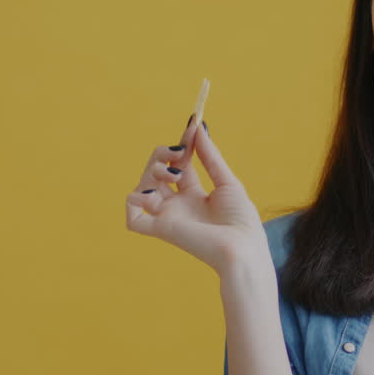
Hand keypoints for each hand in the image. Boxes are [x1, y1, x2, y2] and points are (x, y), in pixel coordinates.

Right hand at [125, 114, 266, 274]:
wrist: (242, 249)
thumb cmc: (240, 221)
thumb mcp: (226, 182)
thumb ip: (210, 156)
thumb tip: (198, 128)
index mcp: (194, 197)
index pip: (179, 164)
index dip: (182, 145)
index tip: (191, 126)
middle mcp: (177, 206)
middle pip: (155, 171)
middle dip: (162, 154)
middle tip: (180, 152)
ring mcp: (166, 217)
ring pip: (141, 186)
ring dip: (153, 171)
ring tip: (175, 175)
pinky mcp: (159, 229)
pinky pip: (132, 215)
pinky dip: (135, 199)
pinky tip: (156, 194)